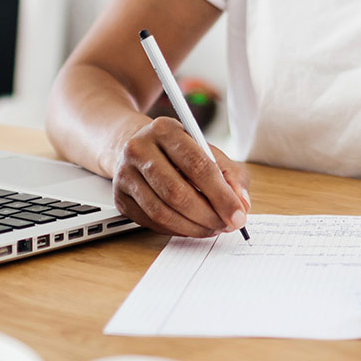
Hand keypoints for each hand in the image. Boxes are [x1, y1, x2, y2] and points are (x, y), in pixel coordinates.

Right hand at [107, 116, 250, 236]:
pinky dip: (176, 230)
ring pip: (161, 212)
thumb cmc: (179, 151)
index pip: (197, 165)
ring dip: (193, 227)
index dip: (221, 195)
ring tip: (211, 228)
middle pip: (176, 192)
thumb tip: (241, 206)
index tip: (238, 216)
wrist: (136, 146)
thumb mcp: (206, 150)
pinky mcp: (120, 197)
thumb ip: (230, 175)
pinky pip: (151, 222)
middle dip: (207, 215)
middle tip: (226, 226)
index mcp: (165, 129)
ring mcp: (125, 174)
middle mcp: (139, 149)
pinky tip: (191, 227)